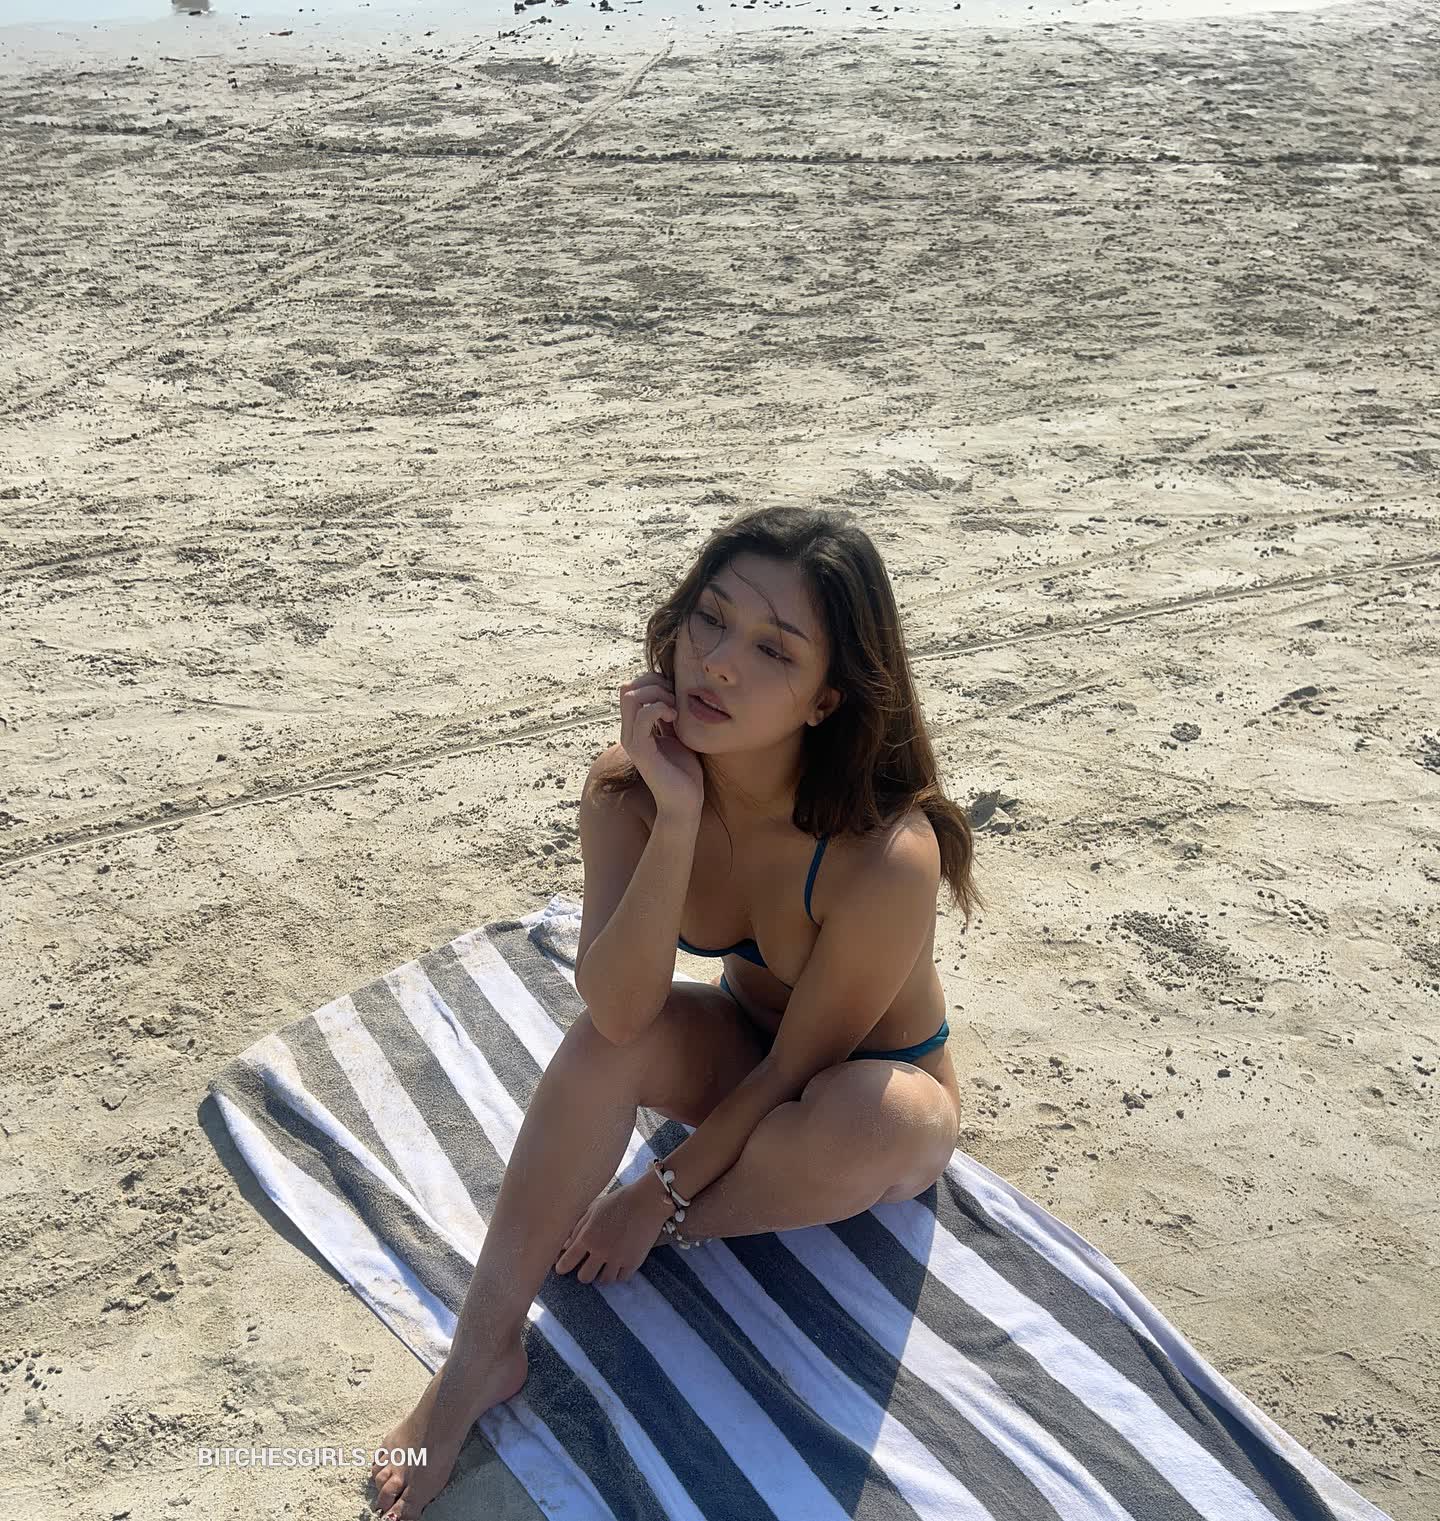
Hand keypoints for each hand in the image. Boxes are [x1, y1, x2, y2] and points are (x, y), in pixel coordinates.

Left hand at [554, 1174, 673, 1285]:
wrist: (648, 1201)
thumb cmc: (619, 1200)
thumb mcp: (594, 1209)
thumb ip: (578, 1228)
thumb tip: (565, 1245)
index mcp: (587, 1236)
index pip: (567, 1262)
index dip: (562, 1267)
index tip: (562, 1268)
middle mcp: (601, 1251)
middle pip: (584, 1277)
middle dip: (583, 1272)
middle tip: (587, 1266)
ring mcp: (618, 1258)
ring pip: (604, 1280)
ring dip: (601, 1274)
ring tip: (604, 1265)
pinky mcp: (634, 1262)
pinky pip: (621, 1278)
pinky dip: (617, 1274)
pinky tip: (617, 1264)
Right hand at [619, 670, 704, 820]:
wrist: (684, 802)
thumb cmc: (684, 771)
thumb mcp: (678, 736)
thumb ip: (670, 717)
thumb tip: (675, 694)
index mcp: (635, 728)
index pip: (631, 688)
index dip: (653, 682)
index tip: (675, 694)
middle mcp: (629, 732)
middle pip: (627, 689)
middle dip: (654, 684)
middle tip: (676, 700)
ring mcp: (632, 741)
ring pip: (630, 697)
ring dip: (657, 694)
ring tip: (675, 708)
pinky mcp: (641, 750)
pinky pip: (642, 716)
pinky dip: (660, 708)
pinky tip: (674, 717)